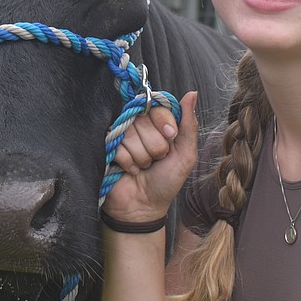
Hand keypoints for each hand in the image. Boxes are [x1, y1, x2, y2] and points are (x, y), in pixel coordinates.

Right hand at [106, 91, 198, 221]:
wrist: (144, 206)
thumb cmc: (166, 181)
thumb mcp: (186, 155)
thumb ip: (189, 124)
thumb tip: (192, 93)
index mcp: (159, 122)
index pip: (159, 106)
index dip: (165, 123)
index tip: (170, 139)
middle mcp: (139, 124)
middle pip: (144, 120)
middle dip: (155, 146)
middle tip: (156, 160)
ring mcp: (122, 133)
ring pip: (131, 134)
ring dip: (142, 157)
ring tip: (143, 167)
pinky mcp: (108, 145)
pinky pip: (119, 146)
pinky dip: (129, 163)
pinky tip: (131, 170)